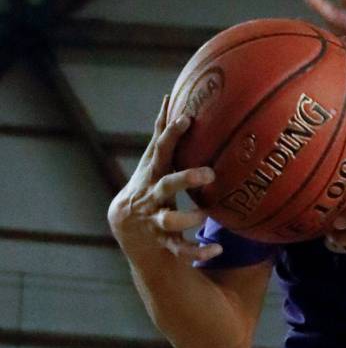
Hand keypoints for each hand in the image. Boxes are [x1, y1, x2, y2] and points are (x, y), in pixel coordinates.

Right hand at [107, 96, 220, 261]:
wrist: (126, 227)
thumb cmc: (146, 185)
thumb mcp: (151, 160)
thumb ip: (162, 134)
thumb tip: (170, 96)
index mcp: (152, 174)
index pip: (161, 150)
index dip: (172, 134)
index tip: (187, 118)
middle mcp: (151, 197)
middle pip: (166, 186)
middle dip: (185, 179)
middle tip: (210, 173)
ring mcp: (154, 220)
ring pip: (169, 221)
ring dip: (186, 218)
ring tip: (204, 216)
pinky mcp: (162, 242)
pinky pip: (181, 249)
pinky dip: (197, 251)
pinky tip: (217, 250)